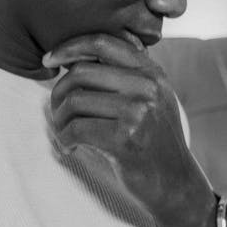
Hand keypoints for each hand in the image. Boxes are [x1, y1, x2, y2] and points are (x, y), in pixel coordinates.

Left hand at [43, 33, 207, 225]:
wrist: (176, 184)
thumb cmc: (155, 142)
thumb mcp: (152, 99)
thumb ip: (127, 75)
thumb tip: (74, 58)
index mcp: (152, 72)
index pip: (101, 42)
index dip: (69, 46)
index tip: (49, 59)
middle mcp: (148, 86)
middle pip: (81, 73)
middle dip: (58, 93)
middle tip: (57, 114)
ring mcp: (139, 112)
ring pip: (74, 101)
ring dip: (59, 120)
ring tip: (64, 133)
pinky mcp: (126, 139)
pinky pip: (76, 129)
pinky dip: (64, 140)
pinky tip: (70, 148)